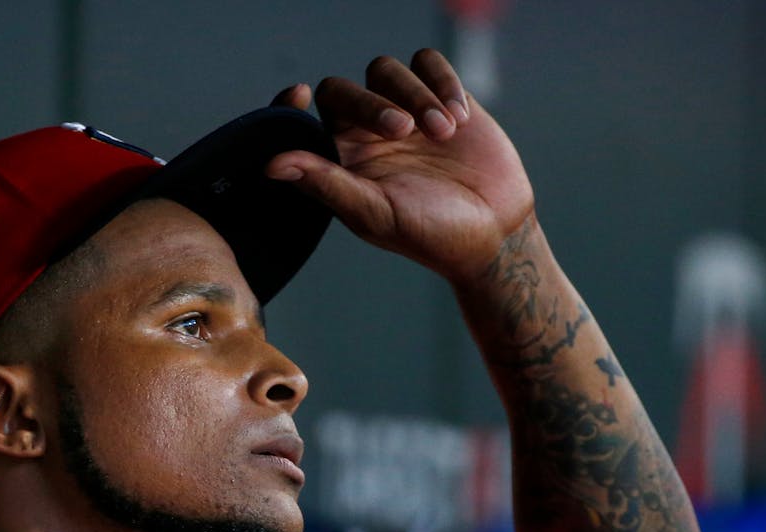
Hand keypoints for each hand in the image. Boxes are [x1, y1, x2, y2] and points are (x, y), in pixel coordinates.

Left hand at [265, 49, 534, 285]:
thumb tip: (270, 165)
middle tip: (404, 131)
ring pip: (388, 71)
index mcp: (340, 160)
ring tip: (445, 133)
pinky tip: (460, 119)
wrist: (495, 233)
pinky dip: (442, 82)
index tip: (298, 92)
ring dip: (416, 95)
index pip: (301, 118)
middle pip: (345, 89)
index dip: (289, 104)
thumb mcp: (374, 213)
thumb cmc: (430, 234)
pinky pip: (428, 64)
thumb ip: (325, 184)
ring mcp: (405, 112)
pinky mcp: (442, 97)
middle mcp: (366, 132)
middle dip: (373, 103)